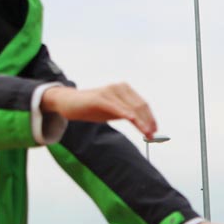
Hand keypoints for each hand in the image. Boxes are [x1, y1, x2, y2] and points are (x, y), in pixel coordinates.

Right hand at [41, 83, 156, 138]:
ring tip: (147, 133)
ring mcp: (109, 91)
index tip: (155, 130)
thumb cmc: (91, 107)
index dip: (150, 117)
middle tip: (152, 136)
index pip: (142, 104)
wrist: (68, 102)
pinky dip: (126, 114)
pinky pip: (116, 107)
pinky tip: (133, 121)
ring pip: (130, 108)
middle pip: (139, 106)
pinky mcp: (100, 98)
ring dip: (140, 122)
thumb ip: (126, 115)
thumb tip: (143, 125)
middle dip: (147, 122)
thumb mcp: (112, 112)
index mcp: (124, 89)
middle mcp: (119, 88)